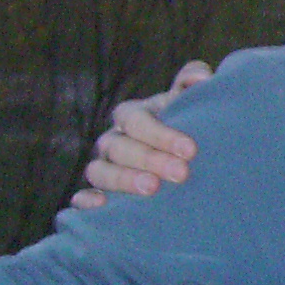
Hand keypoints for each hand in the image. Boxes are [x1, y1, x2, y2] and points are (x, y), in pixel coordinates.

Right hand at [71, 60, 213, 208]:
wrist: (184, 167)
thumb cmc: (185, 131)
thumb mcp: (188, 106)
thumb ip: (192, 86)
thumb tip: (203, 77)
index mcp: (132, 116)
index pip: (137, 120)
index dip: (161, 134)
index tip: (191, 150)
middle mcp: (113, 140)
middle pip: (120, 146)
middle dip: (150, 159)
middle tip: (181, 173)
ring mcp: (103, 168)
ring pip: (99, 171)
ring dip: (124, 180)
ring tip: (152, 189)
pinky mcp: (97, 195)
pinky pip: (82, 198)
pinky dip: (87, 201)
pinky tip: (103, 206)